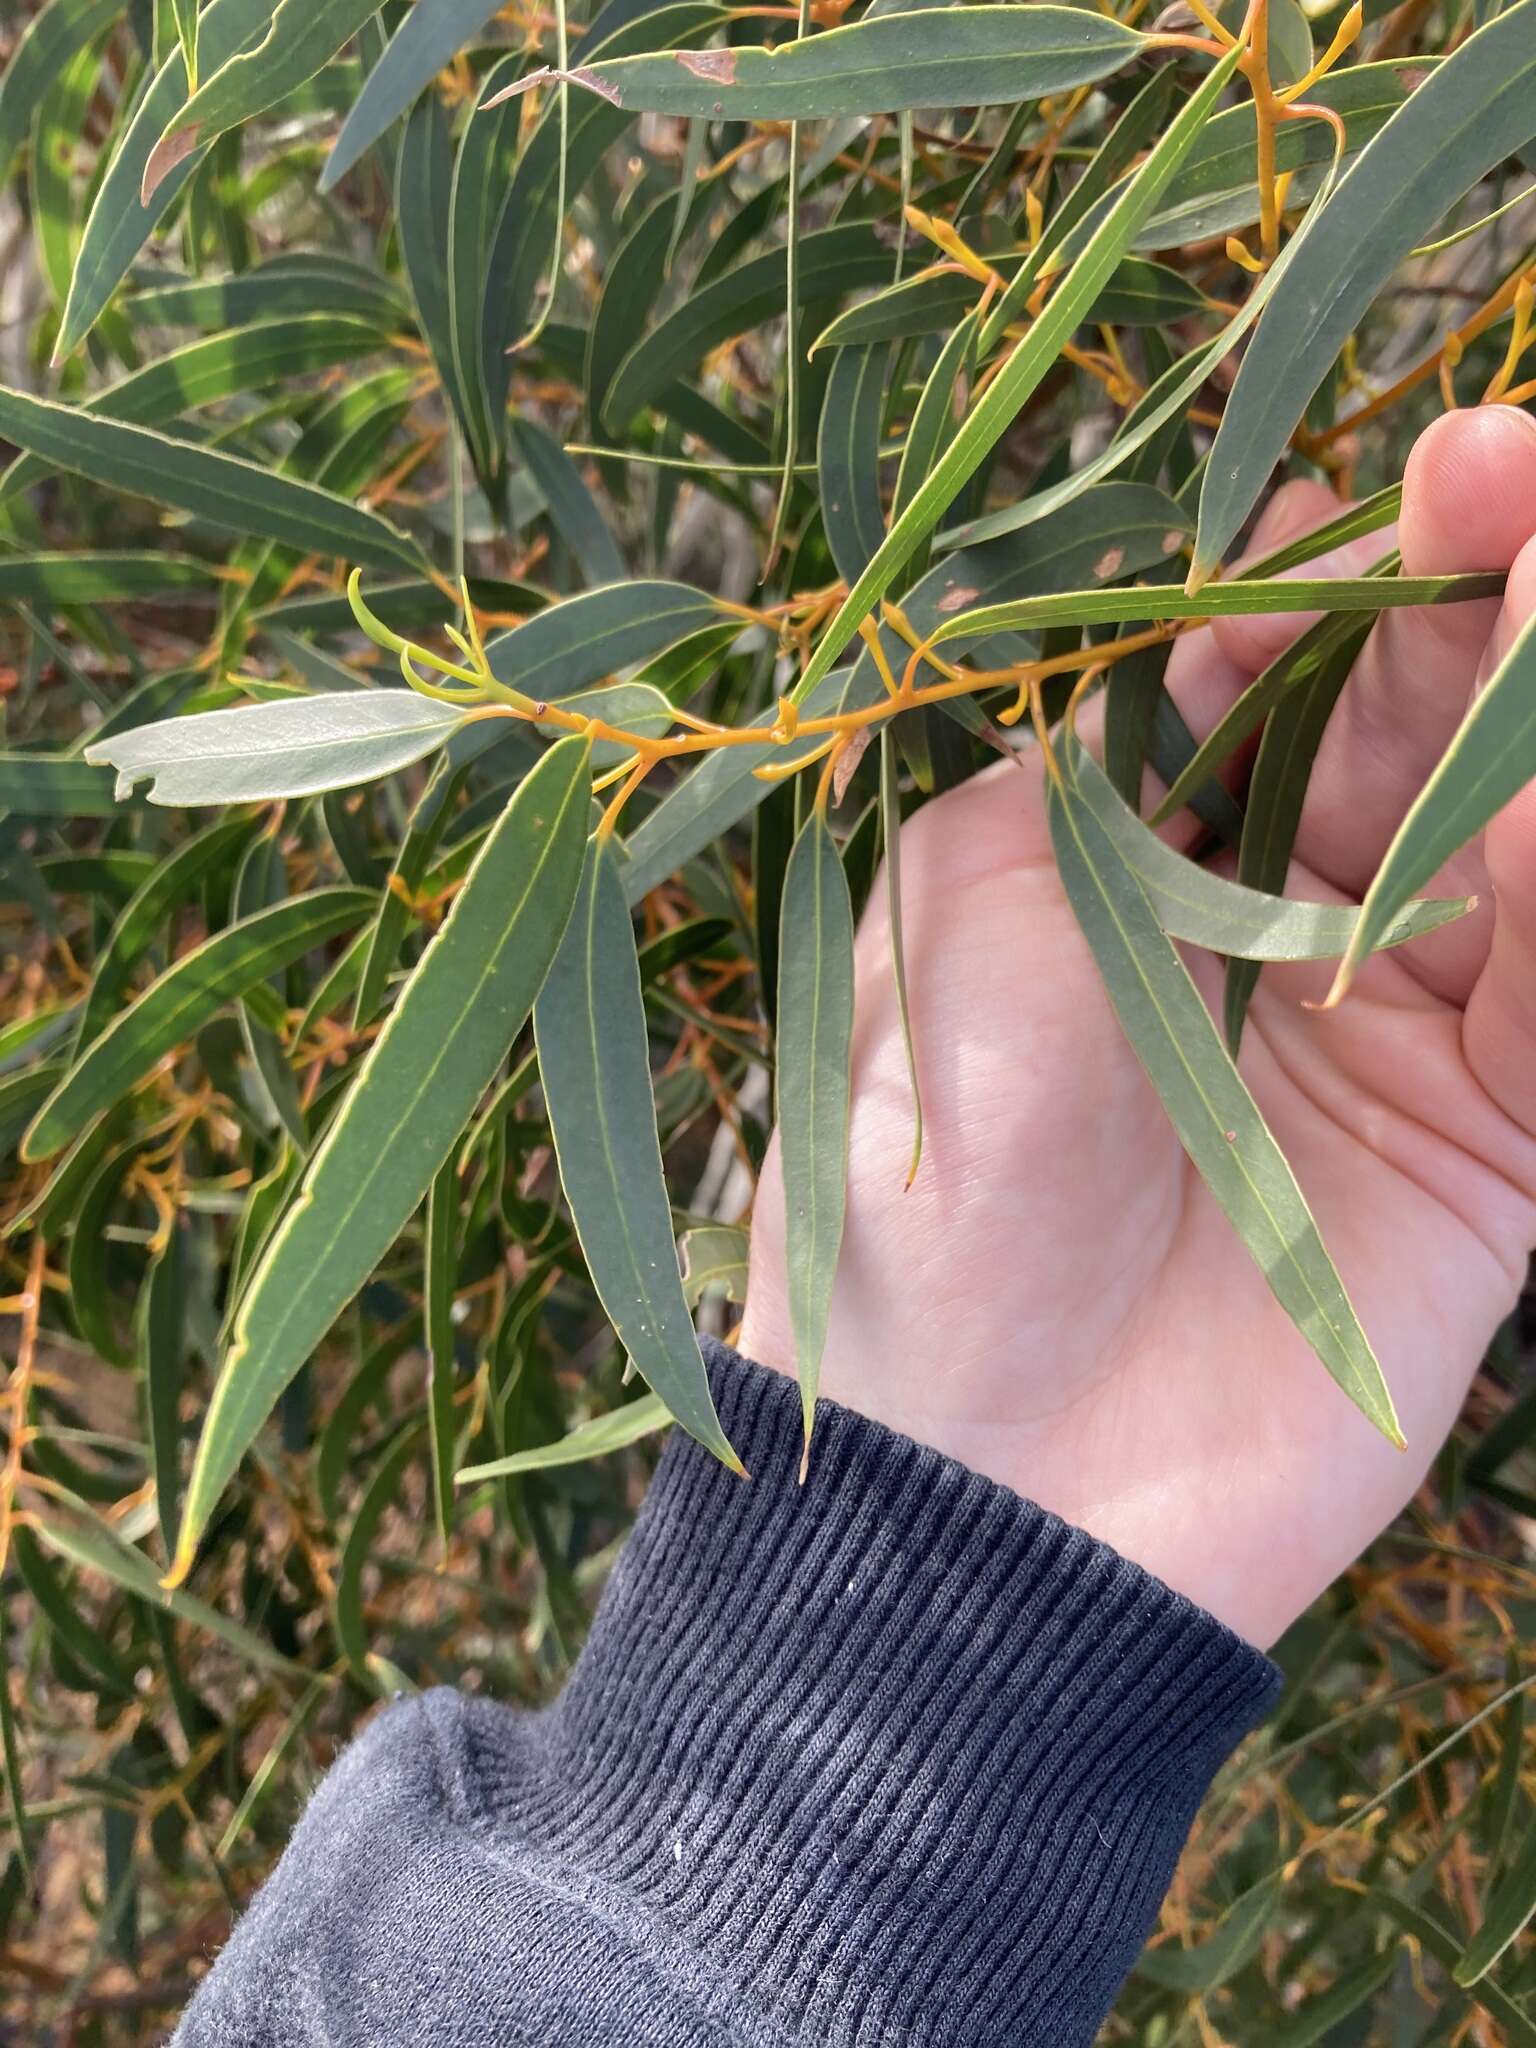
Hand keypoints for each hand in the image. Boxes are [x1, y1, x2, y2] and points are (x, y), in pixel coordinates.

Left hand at [740, 406, 1535, 1648]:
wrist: (984, 1465)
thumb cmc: (929, 1174)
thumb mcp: (963, 907)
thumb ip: (1090, 764)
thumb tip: (1198, 640)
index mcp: (1149, 875)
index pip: (1293, 688)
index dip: (1354, 582)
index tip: (1403, 489)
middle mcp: (1290, 942)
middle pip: (1433, 736)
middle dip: (1481, 603)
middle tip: (1514, 475)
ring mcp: (1403, 1048)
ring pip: (1526, 851)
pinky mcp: (1491, 1164)